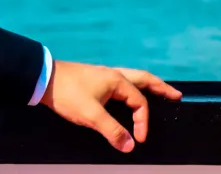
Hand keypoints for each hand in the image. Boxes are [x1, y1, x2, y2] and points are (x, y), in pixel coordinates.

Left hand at [40, 61, 182, 152]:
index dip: (143, 122)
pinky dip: (132, 88)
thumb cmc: (68, 94)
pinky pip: (121, 83)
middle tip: (176, 96)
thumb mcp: (90, 115)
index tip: (138, 139)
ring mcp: (104, 75)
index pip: (139, 102)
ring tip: (159, 92)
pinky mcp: (95, 79)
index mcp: (116, 80)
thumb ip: (112, 130)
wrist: (44, 79)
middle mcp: (113, 74)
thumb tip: (130, 145)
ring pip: (132, 79)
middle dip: (160, 88)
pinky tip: (128, 96)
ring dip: (147, 86)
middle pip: (143, 79)